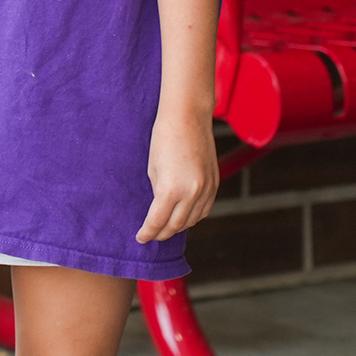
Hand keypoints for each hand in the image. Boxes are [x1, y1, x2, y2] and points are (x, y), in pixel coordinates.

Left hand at [136, 113, 217, 243]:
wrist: (188, 117)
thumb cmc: (164, 138)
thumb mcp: (153, 168)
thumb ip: (158, 192)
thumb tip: (160, 208)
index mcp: (170, 190)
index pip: (157, 221)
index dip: (147, 233)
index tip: (141, 238)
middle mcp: (191, 193)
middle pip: (176, 225)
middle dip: (162, 233)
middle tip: (152, 236)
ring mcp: (206, 189)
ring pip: (193, 220)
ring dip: (178, 227)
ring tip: (166, 228)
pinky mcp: (215, 183)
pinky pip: (205, 209)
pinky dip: (194, 216)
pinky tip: (185, 216)